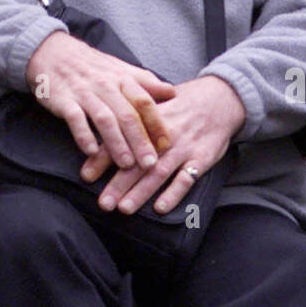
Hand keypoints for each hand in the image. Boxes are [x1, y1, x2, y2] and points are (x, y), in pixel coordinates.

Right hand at [25, 31, 176, 170]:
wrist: (53, 53)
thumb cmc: (91, 66)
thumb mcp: (120, 69)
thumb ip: (145, 82)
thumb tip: (173, 92)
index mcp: (122, 78)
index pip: (143, 101)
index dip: (156, 123)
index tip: (166, 144)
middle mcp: (105, 85)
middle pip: (127, 114)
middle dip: (140, 140)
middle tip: (150, 163)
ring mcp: (84, 92)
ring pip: (104, 119)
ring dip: (116, 143)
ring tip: (126, 164)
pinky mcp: (63, 100)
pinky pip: (75, 118)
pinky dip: (83, 135)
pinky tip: (91, 151)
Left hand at [80, 74, 245, 215]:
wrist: (220, 98)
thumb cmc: (181, 104)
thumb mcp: (154, 105)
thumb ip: (130, 118)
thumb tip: (98, 131)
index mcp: (148, 120)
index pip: (120, 139)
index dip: (102, 158)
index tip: (85, 176)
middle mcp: (164, 135)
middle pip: (137, 161)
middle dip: (118, 184)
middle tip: (103, 203)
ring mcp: (183, 147)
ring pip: (159, 172)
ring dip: (141, 192)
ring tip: (124, 208)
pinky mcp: (202, 158)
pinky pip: (187, 178)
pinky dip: (174, 193)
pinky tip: (161, 208)